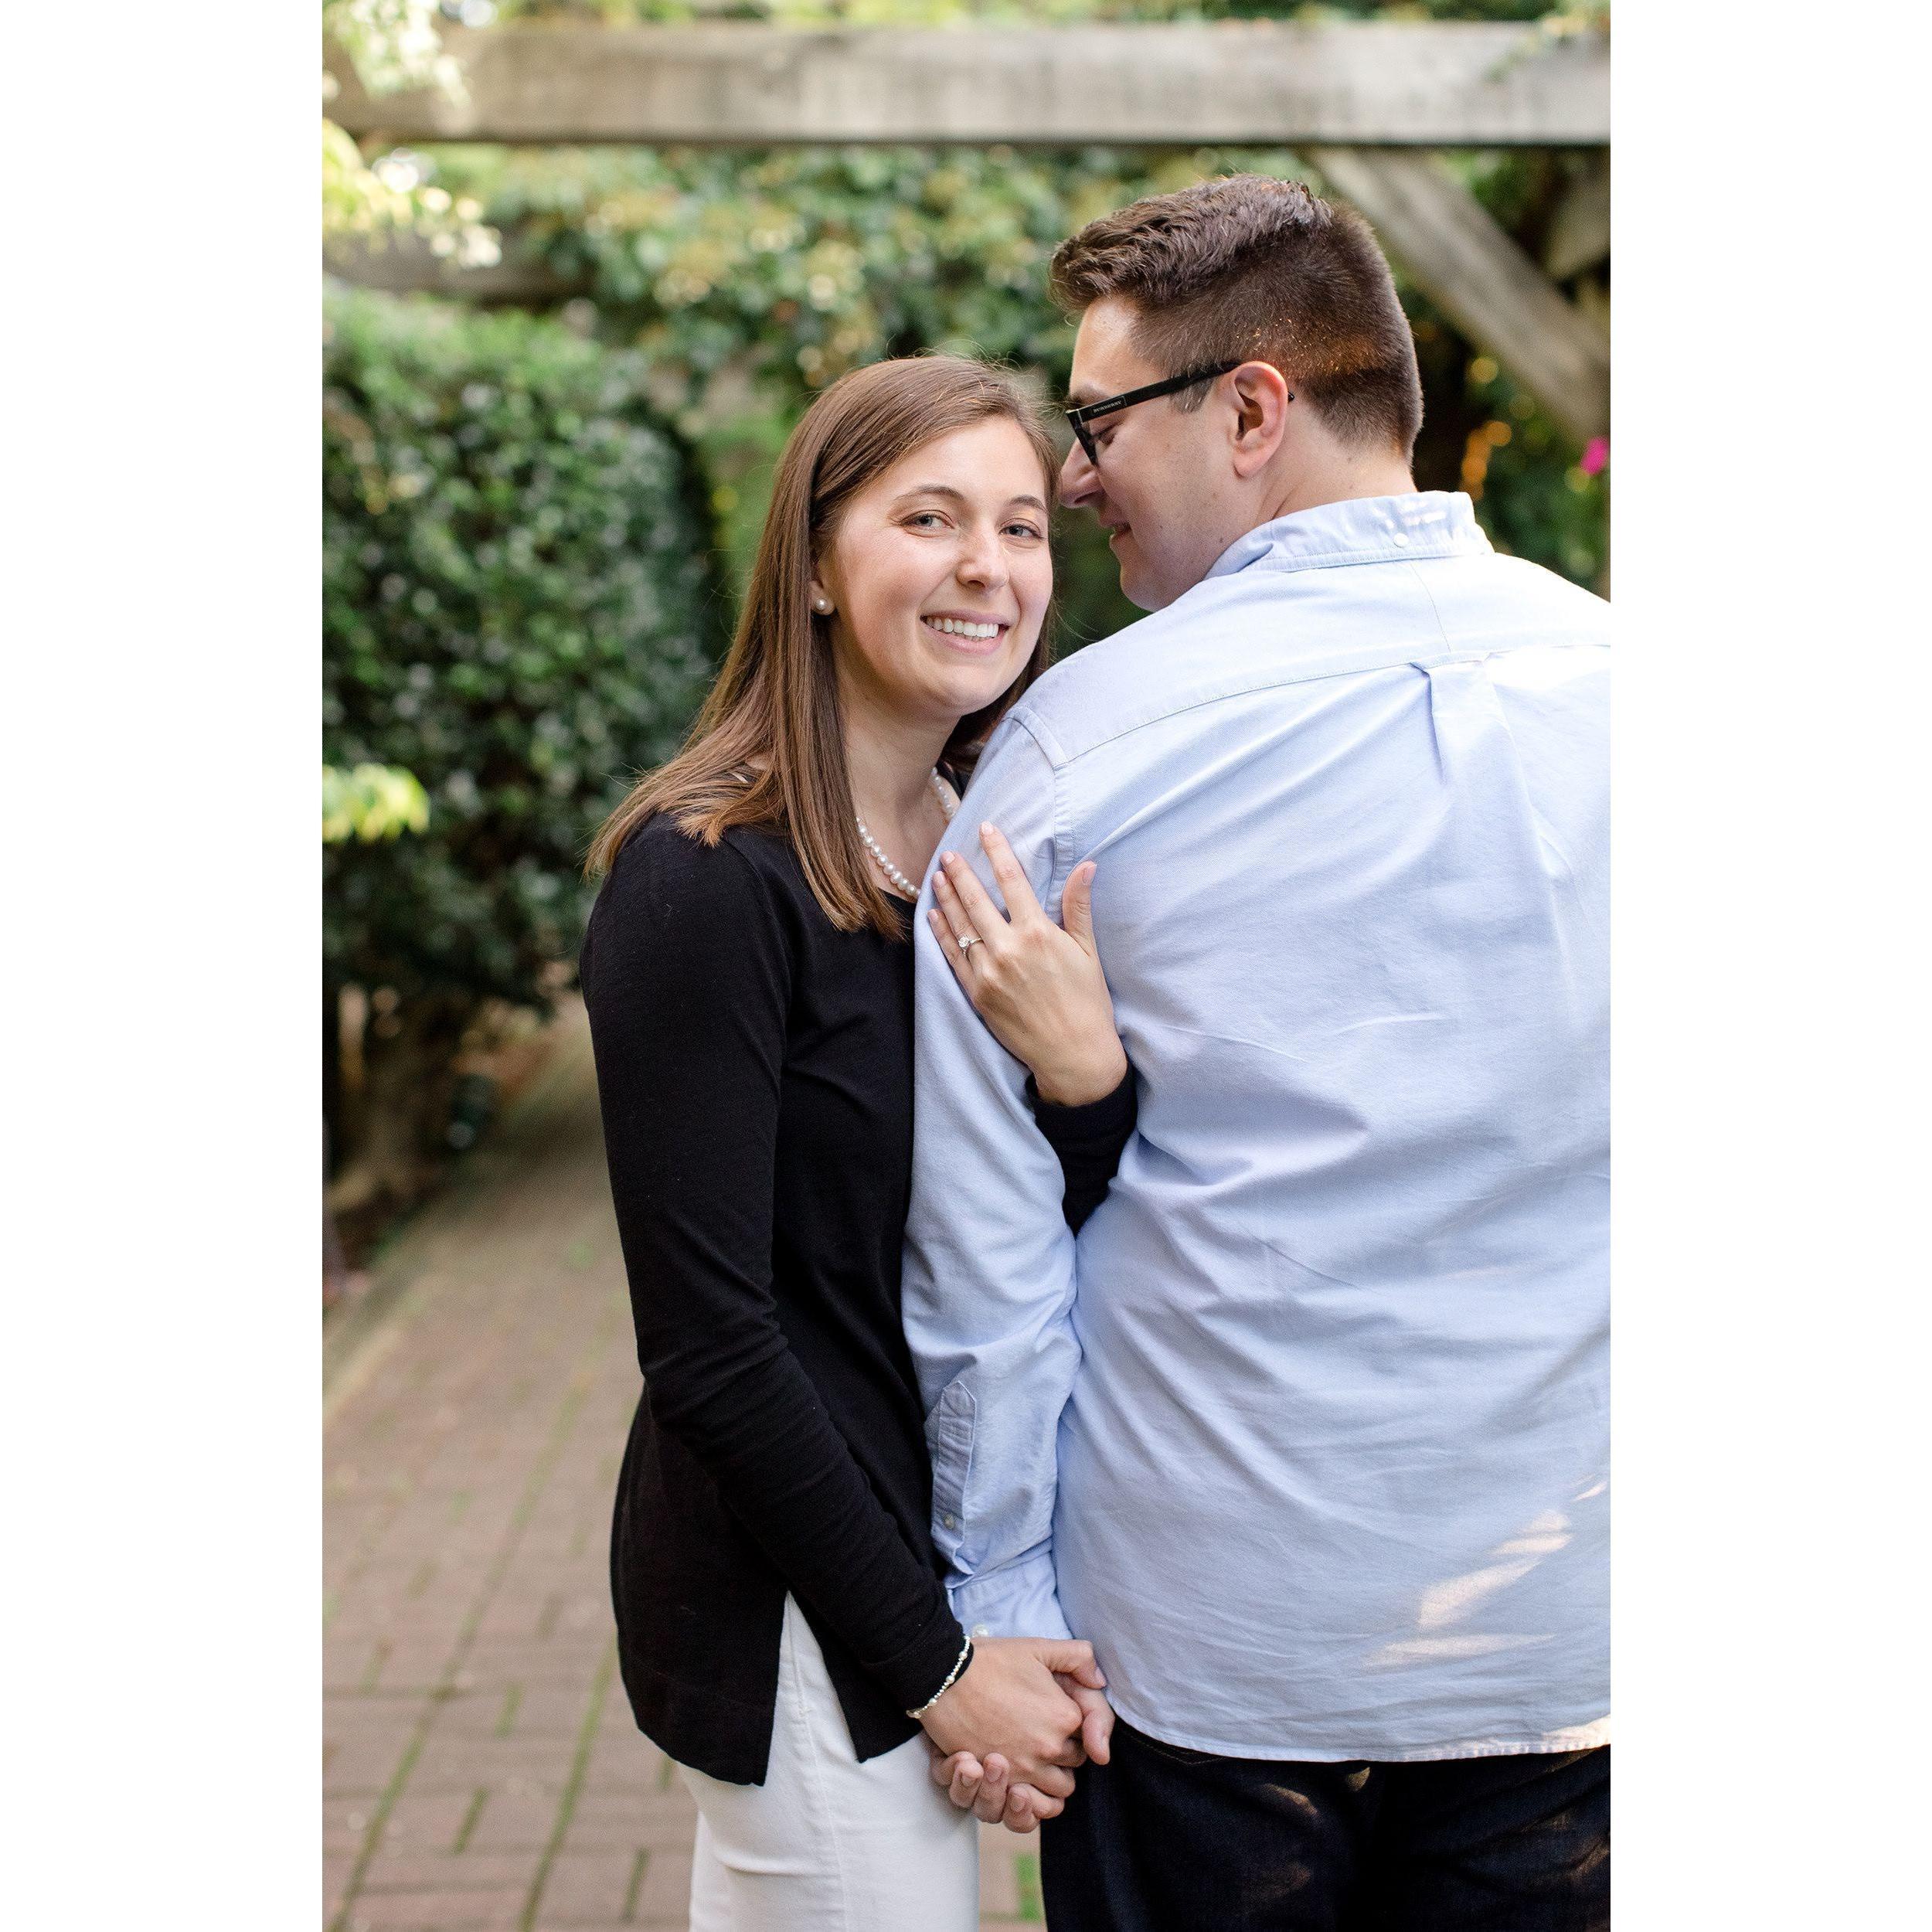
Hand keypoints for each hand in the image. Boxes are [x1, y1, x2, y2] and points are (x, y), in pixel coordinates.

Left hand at [928, 825, 1126, 1107]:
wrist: (1073, 1055)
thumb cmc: (1087, 1003)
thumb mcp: (1088, 952)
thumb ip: (1078, 907)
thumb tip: (1086, 866)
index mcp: (1038, 933)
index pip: (1012, 880)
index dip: (997, 850)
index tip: (987, 829)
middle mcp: (1008, 948)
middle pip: (977, 899)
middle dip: (961, 872)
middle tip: (950, 853)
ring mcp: (988, 972)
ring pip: (960, 925)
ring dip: (946, 898)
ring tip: (938, 876)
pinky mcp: (976, 993)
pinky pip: (953, 956)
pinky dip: (941, 933)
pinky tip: (934, 915)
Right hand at [929, 1671, 1112, 1834]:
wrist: (944, 1675)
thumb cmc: (991, 1660)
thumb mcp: (1039, 1648)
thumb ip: (1079, 1657)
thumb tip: (1100, 1680)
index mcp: (1065, 1717)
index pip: (1089, 1735)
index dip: (1076, 1727)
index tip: (1055, 1715)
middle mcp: (1050, 1748)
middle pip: (1075, 1765)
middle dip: (1064, 1753)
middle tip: (1042, 1735)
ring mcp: (1024, 1769)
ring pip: (1058, 1791)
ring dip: (1050, 1780)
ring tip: (1033, 1761)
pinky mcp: (998, 1783)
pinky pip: (1030, 1811)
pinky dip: (1031, 1804)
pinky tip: (1023, 1786)